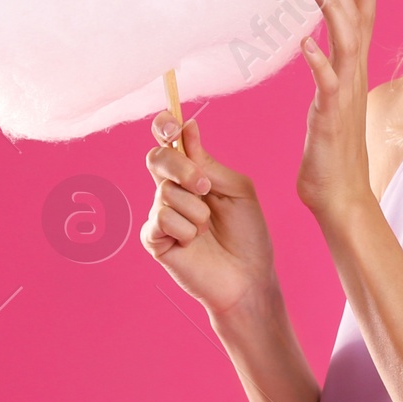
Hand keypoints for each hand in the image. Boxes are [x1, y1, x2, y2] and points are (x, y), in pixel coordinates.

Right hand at [142, 114, 276, 318]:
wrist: (249, 276)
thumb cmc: (248, 234)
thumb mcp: (236, 189)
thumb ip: (208, 162)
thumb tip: (188, 127)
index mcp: (192, 173)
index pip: (168, 141)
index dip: (164, 126)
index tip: (172, 125)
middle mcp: (171, 189)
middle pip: (157, 158)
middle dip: (182, 168)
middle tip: (205, 188)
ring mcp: (160, 214)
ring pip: (165, 192)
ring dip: (196, 211)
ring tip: (208, 229)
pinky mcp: (153, 239)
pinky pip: (161, 218)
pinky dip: (185, 229)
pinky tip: (194, 242)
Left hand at [296, 0, 378, 226]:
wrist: (342, 197)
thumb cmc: (333, 154)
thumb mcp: (333, 104)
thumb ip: (331, 77)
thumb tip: (322, 54)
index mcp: (353, 74)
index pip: (364, 21)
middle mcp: (354, 78)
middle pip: (354, 21)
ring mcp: (344, 97)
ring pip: (345, 43)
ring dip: (332, 11)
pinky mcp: (330, 118)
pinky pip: (327, 85)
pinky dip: (319, 62)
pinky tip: (306, 43)